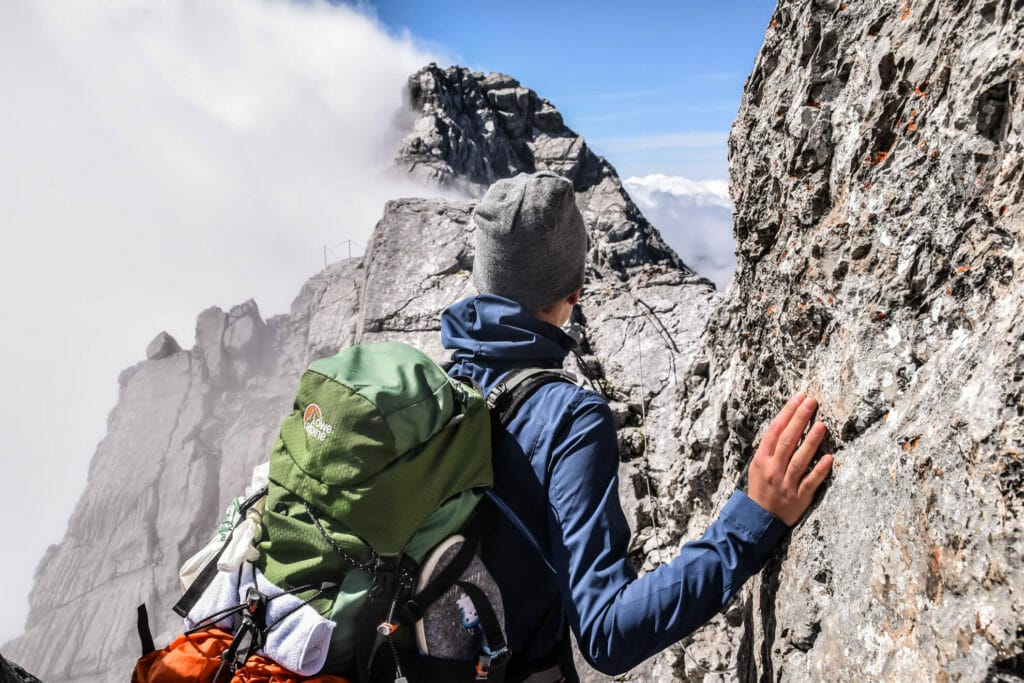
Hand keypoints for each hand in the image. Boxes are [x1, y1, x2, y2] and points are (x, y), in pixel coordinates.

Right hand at [747, 392, 833, 525]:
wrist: (759, 519)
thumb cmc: (761, 488)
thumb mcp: (758, 466)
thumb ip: (771, 449)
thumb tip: (787, 425)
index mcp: (761, 459)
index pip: (774, 430)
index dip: (787, 412)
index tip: (799, 397)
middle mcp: (773, 469)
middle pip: (787, 440)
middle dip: (800, 419)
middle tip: (812, 402)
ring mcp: (786, 483)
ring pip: (799, 459)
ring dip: (811, 441)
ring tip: (822, 424)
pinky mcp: (799, 498)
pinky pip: (811, 482)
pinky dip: (820, 470)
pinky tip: (829, 458)